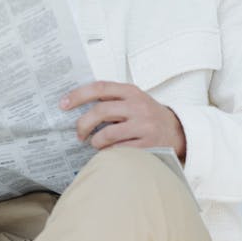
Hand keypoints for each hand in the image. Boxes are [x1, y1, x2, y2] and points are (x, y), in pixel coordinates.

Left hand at [61, 81, 186, 159]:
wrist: (178, 131)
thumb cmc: (146, 116)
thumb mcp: (133, 101)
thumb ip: (111, 99)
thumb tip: (74, 104)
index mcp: (131, 92)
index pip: (100, 88)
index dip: (78, 95)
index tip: (63, 104)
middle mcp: (138, 106)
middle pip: (100, 111)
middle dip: (83, 124)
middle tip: (78, 134)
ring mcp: (144, 125)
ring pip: (107, 134)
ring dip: (96, 141)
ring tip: (96, 144)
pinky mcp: (149, 144)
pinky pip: (119, 150)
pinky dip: (109, 153)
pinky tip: (110, 152)